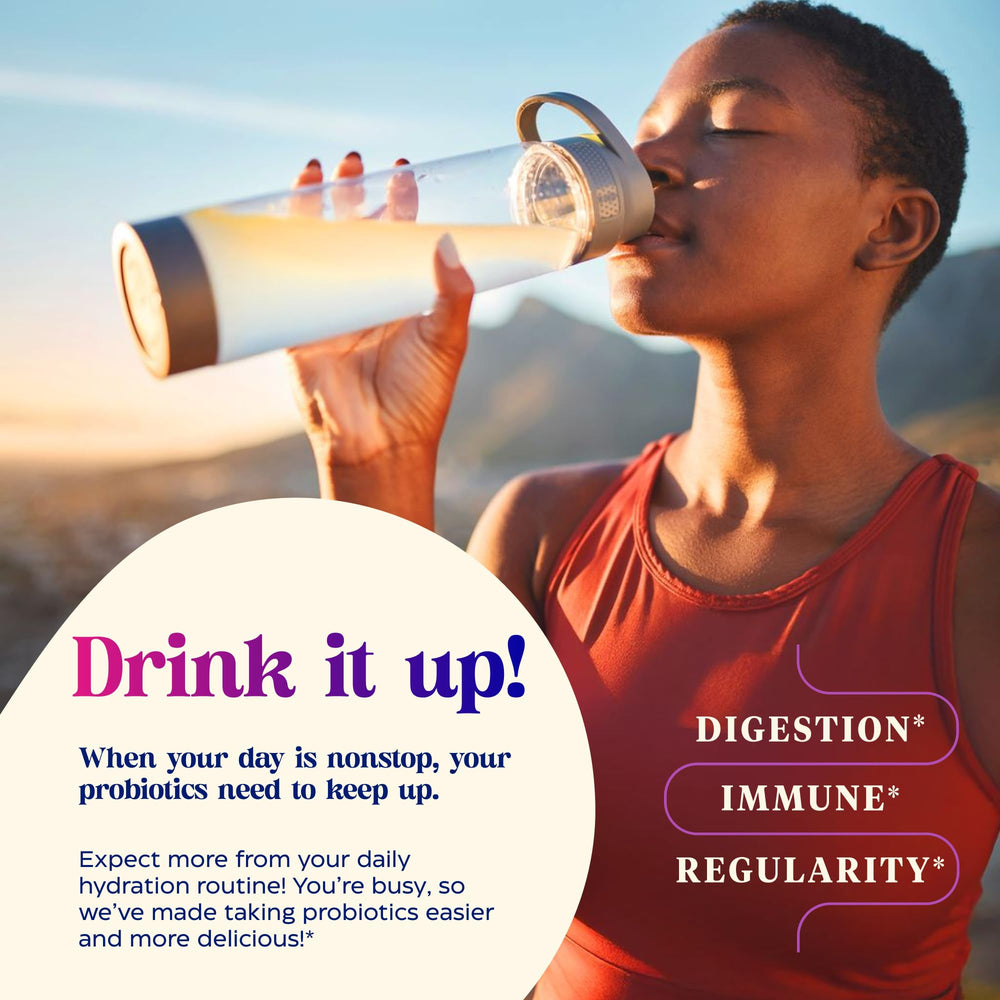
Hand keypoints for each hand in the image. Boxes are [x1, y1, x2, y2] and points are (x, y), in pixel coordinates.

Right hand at [285, 154, 474, 522]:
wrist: (378, 441)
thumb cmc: (420, 397)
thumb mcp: (446, 340)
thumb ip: (452, 294)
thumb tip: (448, 242)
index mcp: (404, 295)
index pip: (401, 236)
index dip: (400, 203)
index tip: (401, 171)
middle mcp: (367, 295)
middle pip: (357, 231)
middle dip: (354, 193)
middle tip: (354, 162)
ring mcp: (331, 307)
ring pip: (320, 245)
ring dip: (316, 207)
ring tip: (321, 170)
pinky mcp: (299, 326)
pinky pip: (284, 278)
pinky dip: (280, 244)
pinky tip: (280, 215)